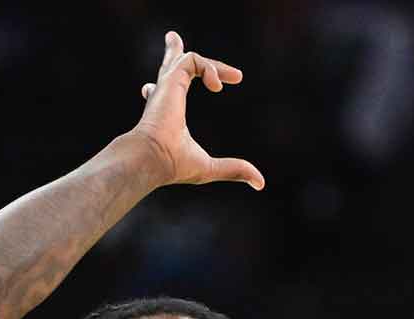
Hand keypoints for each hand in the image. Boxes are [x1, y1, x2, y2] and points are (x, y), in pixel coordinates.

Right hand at [130, 31, 263, 190]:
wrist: (153, 159)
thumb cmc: (173, 165)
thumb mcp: (209, 166)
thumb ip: (233, 169)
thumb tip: (260, 182)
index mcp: (167, 114)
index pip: (168, 92)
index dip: (176, 84)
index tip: (198, 86)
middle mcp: (164, 98)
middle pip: (168, 68)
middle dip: (173, 53)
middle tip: (173, 39)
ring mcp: (166, 88)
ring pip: (182, 59)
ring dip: (207, 62)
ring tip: (228, 70)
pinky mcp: (171, 80)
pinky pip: (193, 61)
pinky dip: (210, 69)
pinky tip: (219, 86)